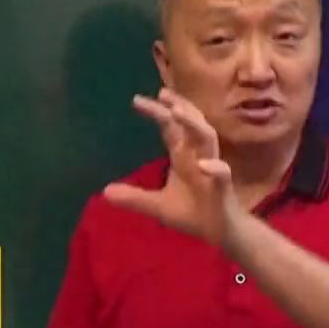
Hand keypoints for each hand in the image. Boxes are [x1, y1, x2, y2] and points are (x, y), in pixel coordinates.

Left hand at [102, 88, 243, 247]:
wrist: (221, 233)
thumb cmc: (193, 213)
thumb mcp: (157, 206)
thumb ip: (134, 198)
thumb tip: (105, 192)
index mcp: (184, 157)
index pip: (171, 128)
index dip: (158, 112)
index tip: (137, 100)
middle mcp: (198, 157)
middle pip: (190, 125)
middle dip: (178, 108)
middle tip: (162, 94)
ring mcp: (212, 170)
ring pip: (208, 140)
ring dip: (194, 125)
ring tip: (178, 112)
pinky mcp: (223, 189)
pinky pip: (222, 175)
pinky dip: (215, 168)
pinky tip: (204, 165)